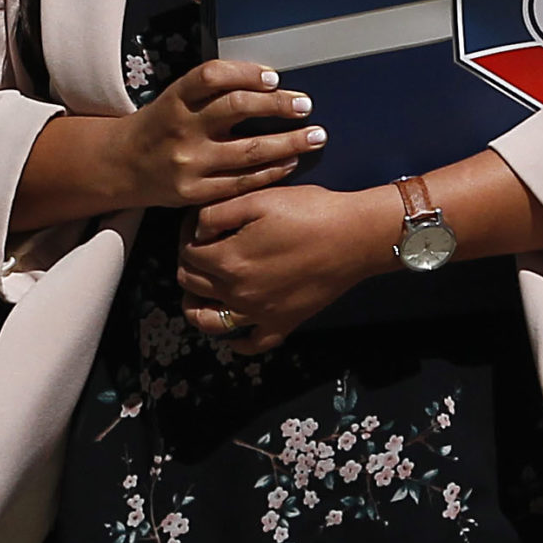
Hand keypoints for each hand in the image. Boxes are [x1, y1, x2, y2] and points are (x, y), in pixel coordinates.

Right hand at [118, 60, 324, 208]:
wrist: (122, 165)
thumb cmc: (160, 126)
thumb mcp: (176, 99)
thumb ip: (212, 91)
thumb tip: (269, 83)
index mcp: (175, 98)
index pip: (212, 76)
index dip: (246, 73)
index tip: (274, 78)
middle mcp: (181, 128)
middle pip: (236, 109)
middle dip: (277, 105)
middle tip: (305, 105)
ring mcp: (188, 163)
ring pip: (247, 150)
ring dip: (288, 142)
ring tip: (314, 136)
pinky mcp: (193, 192)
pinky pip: (240, 182)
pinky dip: (270, 171)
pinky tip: (290, 162)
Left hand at [177, 184, 399, 352]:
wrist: (356, 236)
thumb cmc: (309, 212)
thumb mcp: (257, 199)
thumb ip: (215, 214)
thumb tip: (196, 232)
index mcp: (228, 261)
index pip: (187, 254)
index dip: (186, 235)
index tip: (198, 224)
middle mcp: (238, 294)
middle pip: (192, 285)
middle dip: (188, 264)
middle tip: (202, 247)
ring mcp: (259, 314)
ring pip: (210, 322)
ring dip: (197, 306)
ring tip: (200, 291)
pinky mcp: (283, 323)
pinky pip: (252, 343)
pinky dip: (237, 342)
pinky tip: (234, 331)